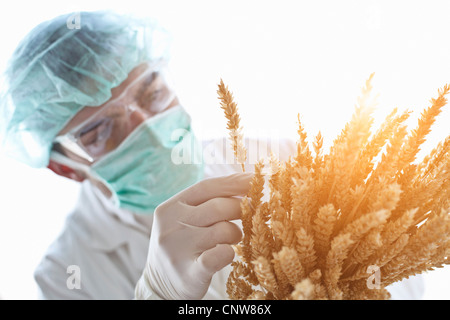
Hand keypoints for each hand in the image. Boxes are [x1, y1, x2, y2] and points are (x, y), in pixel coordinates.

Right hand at [135, 173, 252, 299]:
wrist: (159, 284)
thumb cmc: (181, 245)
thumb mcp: (183, 219)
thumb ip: (207, 202)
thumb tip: (244, 185)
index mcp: (171, 207)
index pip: (206, 186)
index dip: (234, 182)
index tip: (256, 180)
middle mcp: (171, 225)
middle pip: (218, 207)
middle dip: (241, 208)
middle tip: (250, 214)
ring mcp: (178, 249)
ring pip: (223, 230)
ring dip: (236, 233)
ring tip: (233, 238)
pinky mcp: (189, 273)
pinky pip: (219, 255)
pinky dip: (229, 252)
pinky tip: (227, 253)